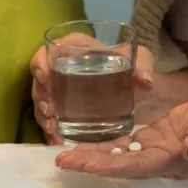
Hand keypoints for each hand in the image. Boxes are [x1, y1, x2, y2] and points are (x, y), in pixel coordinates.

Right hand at [29, 33, 155, 144]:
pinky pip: (51, 117)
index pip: (51, 49)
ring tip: (52, 128)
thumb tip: (146, 82)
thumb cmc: (134, 67)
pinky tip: (56, 139)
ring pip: (43, 100)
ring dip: (42, 115)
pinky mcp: (65, 108)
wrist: (138, 89)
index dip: (41, 62)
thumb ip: (143, 65)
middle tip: (50, 111)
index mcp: (78, 48)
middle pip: (41, 78)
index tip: (44, 76)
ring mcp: (62, 89)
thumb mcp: (141, 59)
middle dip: (40, 95)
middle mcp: (65, 67)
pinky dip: (50, 129)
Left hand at [54, 95, 187, 179]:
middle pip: (122, 166)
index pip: (138, 166)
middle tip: (63, 160)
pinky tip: (87, 144)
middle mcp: (163, 160)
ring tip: (66, 155)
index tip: (86, 164)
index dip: (111, 166)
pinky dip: (106, 146)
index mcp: (176, 158)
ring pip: (120, 157)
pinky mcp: (155, 139)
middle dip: (92, 164)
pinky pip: (127, 145)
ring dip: (94, 157)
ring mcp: (158, 151)